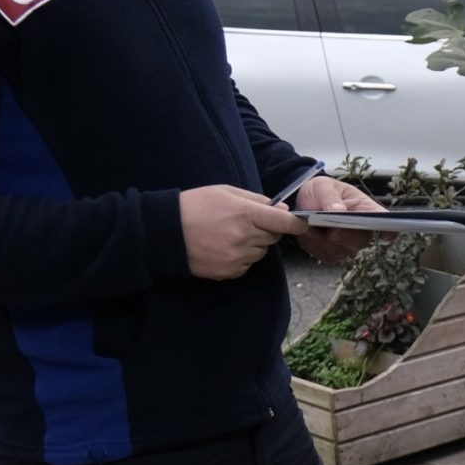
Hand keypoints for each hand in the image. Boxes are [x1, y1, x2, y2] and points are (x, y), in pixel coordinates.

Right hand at [179, 184, 303, 279]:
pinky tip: (223, 247)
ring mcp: (236, 257)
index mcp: (245, 214)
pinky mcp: (229, 272)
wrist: (164, 232)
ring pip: (261, 252)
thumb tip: (283, 209)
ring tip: (229, 234)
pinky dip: (241, 258)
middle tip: (245, 222)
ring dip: (253, 244)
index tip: (299, 222)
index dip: (295, 222)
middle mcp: (244, 237)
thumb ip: (257, 200)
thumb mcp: (226, 192)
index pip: (285, 222)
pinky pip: (247, 265)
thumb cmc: (195, 206)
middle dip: (267, 230)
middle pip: (274, 237)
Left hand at [292, 174, 382, 265]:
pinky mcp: (334, 254)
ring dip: (323, 241)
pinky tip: (307, 233)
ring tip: (309, 226)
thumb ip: (330, 197)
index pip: (384, 221)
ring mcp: (349, 245)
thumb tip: (338, 210)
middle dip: (345, 236)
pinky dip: (314, 245)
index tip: (386, 234)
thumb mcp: (323, 187)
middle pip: (362, 240)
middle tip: (331, 229)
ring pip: (341, 251)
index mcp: (367, 209)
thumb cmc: (321, 191)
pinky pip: (326, 256)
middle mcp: (362, 231)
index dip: (389, 229)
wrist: (304, 202)